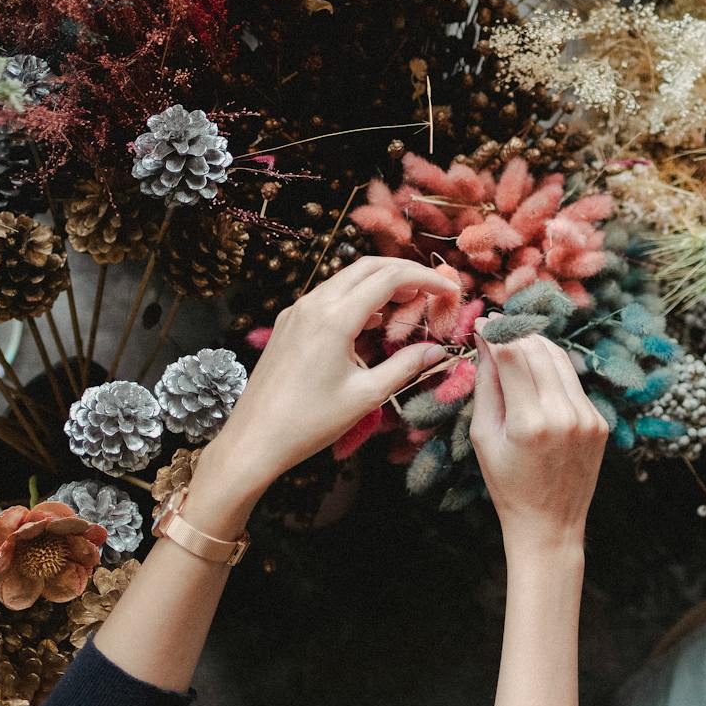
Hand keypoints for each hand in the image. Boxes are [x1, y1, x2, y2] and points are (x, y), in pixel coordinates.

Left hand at [200, 256, 458, 495]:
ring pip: (346, 278)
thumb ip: (406, 366)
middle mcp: (314, 304)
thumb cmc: (310, 422)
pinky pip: (328, 296)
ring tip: (408, 303)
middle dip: (405, 272)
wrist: (254, 439)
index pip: (390, 277)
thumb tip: (438, 351)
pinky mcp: (287, 323)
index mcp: (335, 317)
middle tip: (432, 289)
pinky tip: (372, 320)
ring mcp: (296, 311)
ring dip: (379, 282)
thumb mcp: (366, 395)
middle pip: (368, 266)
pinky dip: (356, 297)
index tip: (451, 290)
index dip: (425, 279)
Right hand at [470, 327, 608, 557]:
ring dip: (536, 346)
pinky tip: (537, 377)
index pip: (513, 355)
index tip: (484, 323)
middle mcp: (564, 416)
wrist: (549, 523)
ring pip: (560, 360)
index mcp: (530, 423)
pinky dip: (553, 372)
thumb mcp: (484, 436)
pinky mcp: (599, 422)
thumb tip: (485, 340)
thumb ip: (486, 385)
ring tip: (515, 347)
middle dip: (516, 334)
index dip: (497, 332)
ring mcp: (587, 418)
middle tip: (497, 330)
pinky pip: (573, 383)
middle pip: (538, 350)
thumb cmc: (506, 483)